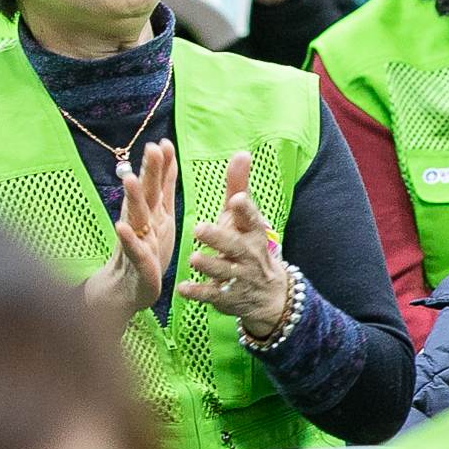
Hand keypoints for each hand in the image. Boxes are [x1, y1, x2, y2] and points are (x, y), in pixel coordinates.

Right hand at [85, 140, 178, 331]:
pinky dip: (126, 239)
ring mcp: (138, 241)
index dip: (161, 164)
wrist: (126, 291)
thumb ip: (163, 188)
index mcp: (153, 212)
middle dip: (148, 171)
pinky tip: (120, 227)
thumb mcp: (161, 217)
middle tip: (151, 148)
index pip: (158, 184)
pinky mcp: (136, 263)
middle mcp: (143, 223)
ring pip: (135, 217)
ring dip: (133, 199)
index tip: (164, 142)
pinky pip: (131, 250)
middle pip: (146, 194)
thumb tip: (166, 156)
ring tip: (130, 179)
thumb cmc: (146, 252)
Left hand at [176, 152, 295, 337]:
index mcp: (252, 231)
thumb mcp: (243, 218)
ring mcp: (237, 277)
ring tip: (193, 258)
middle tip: (199, 228)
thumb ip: (238, 185)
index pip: (251, 219)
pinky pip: (211, 295)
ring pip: (222, 271)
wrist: (266, 293)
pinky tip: (182, 288)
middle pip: (234, 246)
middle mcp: (247, 254)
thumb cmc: (247, 244)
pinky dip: (197, 292)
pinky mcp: (225, 296)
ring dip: (208, 265)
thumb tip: (242, 152)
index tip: (237, 199)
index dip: (245, 210)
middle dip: (219, 238)